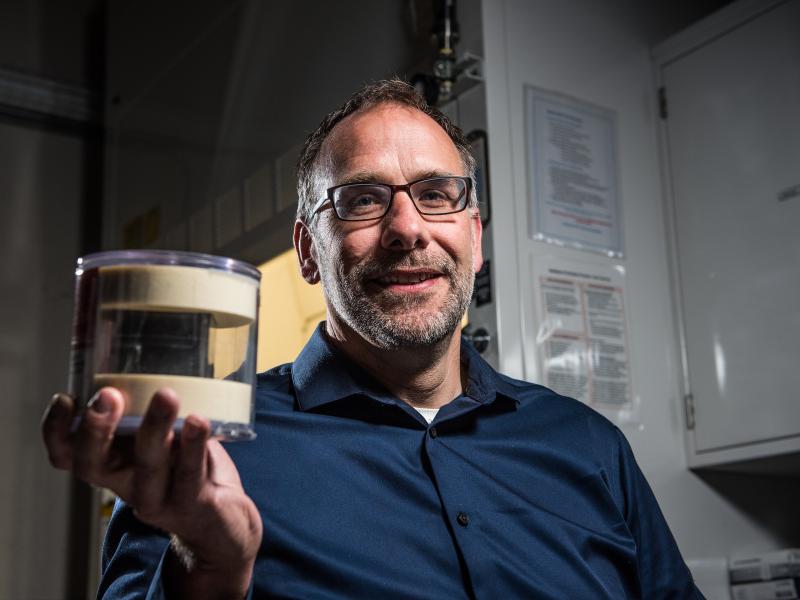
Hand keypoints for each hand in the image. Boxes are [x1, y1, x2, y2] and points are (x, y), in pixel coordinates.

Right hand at [41, 387, 261, 598]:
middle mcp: (127, 484)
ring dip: (154, 429)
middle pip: (93, 464)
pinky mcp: (194, 506)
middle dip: (96, 430)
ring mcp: (159, 499)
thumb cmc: (189, 469)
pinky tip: (198, 421)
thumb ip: (154, 409)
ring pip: (148, 467)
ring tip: (166, 396)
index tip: (65, 398)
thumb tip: (156, 357)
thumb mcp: (166, 437)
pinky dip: (194, 447)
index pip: (68, 455)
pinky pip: (190, 475)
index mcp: (113, 464)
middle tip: (108, 395)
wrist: (224, 522)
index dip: (56, 431)